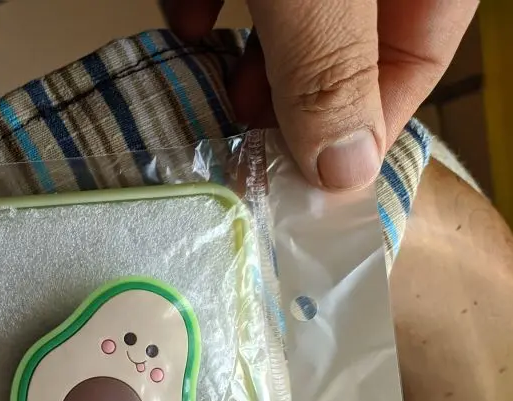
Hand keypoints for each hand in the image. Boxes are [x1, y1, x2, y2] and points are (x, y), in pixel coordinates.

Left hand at [163, 0, 478, 190]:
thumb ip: (327, 67)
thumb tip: (344, 170)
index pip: (417, 60)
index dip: (360, 126)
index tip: (306, 180)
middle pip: (350, 43)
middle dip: (294, 95)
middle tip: (250, 139)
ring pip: (296, 12)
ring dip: (252, 56)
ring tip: (221, 94)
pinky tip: (189, 18)